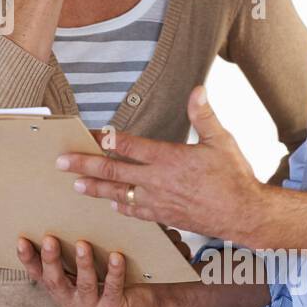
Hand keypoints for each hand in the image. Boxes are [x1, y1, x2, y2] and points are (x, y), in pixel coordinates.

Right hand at [15, 235, 194, 306]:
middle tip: (49, 239)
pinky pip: (113, 288)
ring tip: (83, 244)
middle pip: (55, 280)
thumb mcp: (88, 263)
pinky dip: (114, 272)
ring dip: (83, 263)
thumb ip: (74, 246)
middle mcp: (70, 300)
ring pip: (85, 284)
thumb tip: (67, 205)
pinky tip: (117, 256)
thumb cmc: (109, 275)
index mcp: (60, 287)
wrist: (141, 303)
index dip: (27, 258)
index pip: (38, 272)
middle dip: (51, 259)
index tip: (20, 239)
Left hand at [60, 87, 265, 245]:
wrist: (244, 215)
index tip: (88, 134)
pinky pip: (135, 211)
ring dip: (95, 188)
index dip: (105, 139)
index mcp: (169, 158)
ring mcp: (158, 201)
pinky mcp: (164, 217)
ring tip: (75, 185)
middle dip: (85, 165)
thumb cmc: (234, 177)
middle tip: (61, 162)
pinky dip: (120, 206)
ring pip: (118, 194)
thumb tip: (197, 90)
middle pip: (113, 172)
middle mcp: (158, 181)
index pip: (128, 146)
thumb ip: (205, 115)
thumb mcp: (222, 141)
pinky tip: (110, 204)